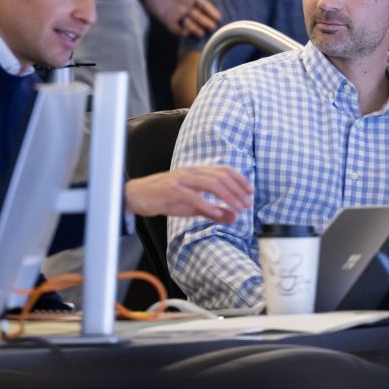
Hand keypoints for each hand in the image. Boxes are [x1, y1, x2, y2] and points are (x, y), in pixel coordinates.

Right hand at [125, 165, 253, 224]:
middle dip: (237, 190)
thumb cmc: (166, 198)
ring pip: (211, 184)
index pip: (224, 170)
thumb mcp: (192, 206)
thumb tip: (233, 218)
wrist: (138, 195)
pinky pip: (194, 197)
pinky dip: (208, 205)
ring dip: (227, 197)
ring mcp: (182, 180)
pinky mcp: (172, 191)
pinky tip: (218, 213)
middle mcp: (191, 172)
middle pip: (221, 176)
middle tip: (247, 204)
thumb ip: (212, 211)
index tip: (250, 192)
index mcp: (197, 171)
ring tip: (238, 208)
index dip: (240, 179)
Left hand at [140, 0, 220, 36]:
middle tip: (213, 27)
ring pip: (189, 24)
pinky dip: (181, 32)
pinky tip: (186, 32)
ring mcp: (176, 13)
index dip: (211, 12)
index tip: (218, 17)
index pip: (204, 6)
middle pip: (198, 16)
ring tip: (202, 33)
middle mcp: (185, 5)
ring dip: (195, 29)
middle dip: (206, 22)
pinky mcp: (166, 18)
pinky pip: (175, 29)